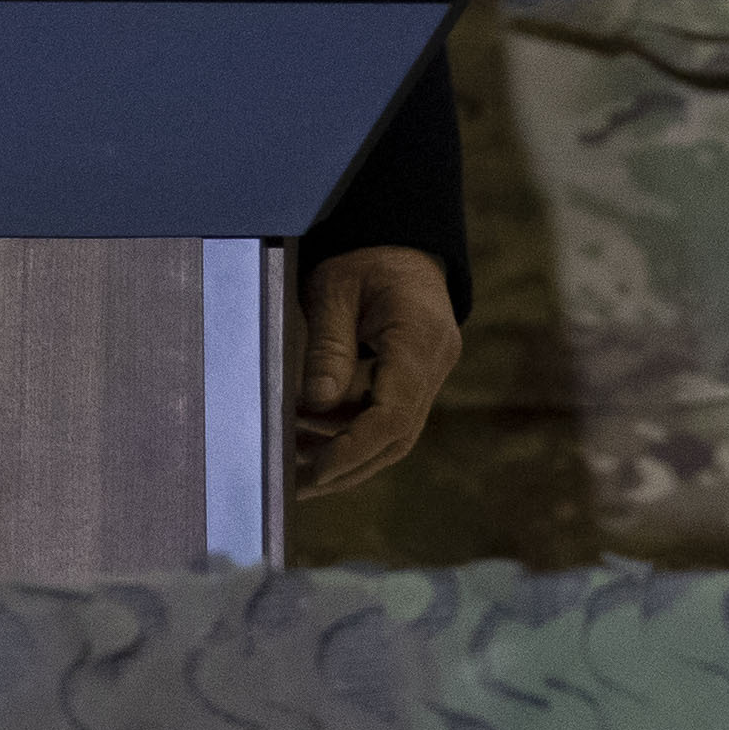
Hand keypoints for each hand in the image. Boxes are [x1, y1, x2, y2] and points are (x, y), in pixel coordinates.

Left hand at [290, 243, 462, 497]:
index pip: (392, 413)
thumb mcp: (335, 288)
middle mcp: (436, 363)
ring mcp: (432, 375)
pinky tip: (310, 441)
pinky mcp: (418, 381)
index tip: (313, 471)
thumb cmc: (364, 258)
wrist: (400, 244)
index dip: (353, 449)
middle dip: (346, 467)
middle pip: (396, 437)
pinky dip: (350, 436)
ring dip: (346, 456)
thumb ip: (328, 346)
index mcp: (420, 337)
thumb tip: (317, 404)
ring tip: (292, 464)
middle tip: (294, 485)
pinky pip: (387, 420)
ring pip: (393, 436)